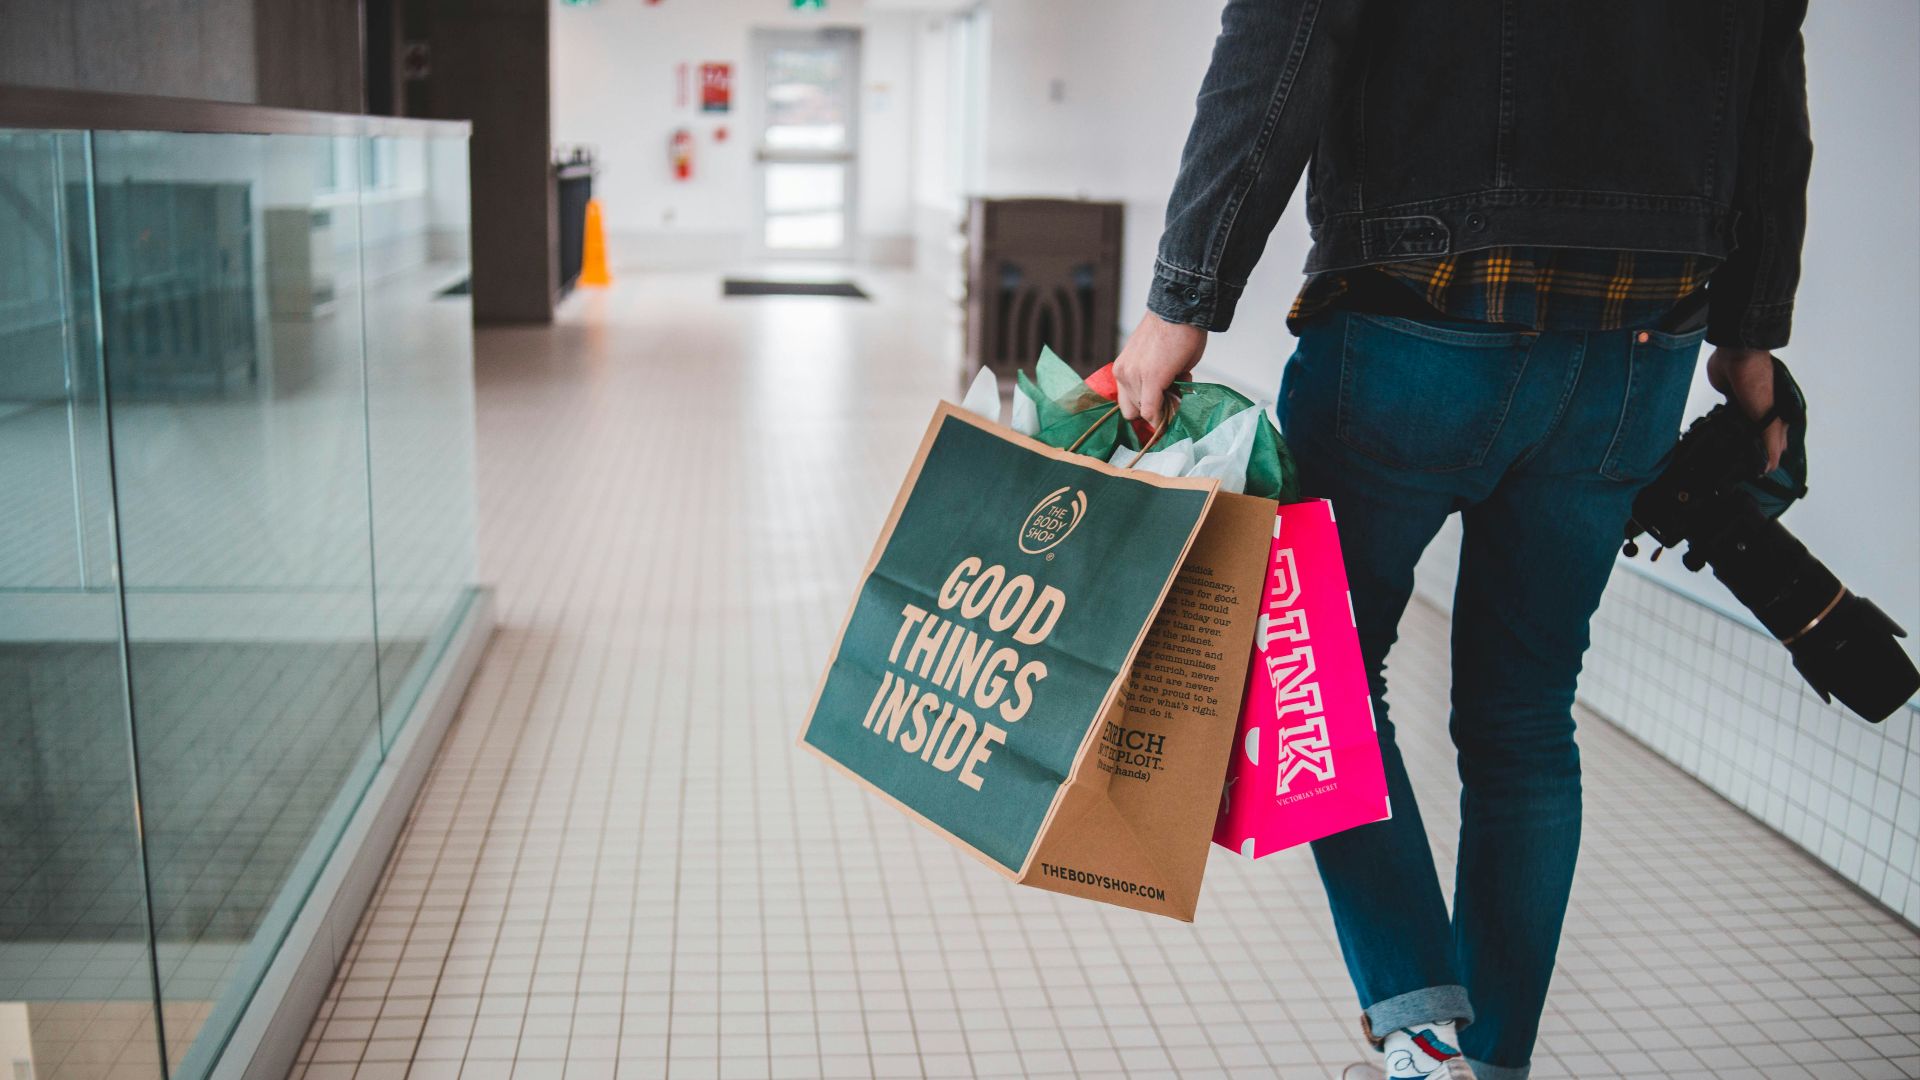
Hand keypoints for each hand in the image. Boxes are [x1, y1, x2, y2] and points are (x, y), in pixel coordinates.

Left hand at [1114, 311, 1206, 427]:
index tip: (1164, 404)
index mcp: (1122, 369)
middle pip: (1134, 411)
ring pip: (1145, 412)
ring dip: (1164, 406)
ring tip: (1180, 381)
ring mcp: (1133, 377)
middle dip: (1154, 408)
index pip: (1128, 404)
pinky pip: (1152, 412)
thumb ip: (1158, 383)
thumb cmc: (1175, 331)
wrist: (1181, 310)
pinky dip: (1164, 416)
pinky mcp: (1150, 379)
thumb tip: (1168, 398)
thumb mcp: (1157, 361)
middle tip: (1174, 393)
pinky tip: (1178, 402)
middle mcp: (1123, 374)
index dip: (1147, 409)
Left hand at [1705, 346, 1787, 471]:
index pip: (1774, 445)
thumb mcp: (1768, 416)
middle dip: (1748, 452)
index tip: (1754, 475)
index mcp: (1777, 416)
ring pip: (1740, 429)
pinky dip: (1721, 426)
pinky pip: (1726, 417)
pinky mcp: (1730, 399)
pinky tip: (1714, 437)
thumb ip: (1771, 440)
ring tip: (1721, 458)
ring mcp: (1746, 406)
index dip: (1766, 460)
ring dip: (1733, 440)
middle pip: (1757, 438)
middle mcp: (1763, 412)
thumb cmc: (1758, 382)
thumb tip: (1771, 466)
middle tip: (1733, 470)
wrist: (1737, 356)